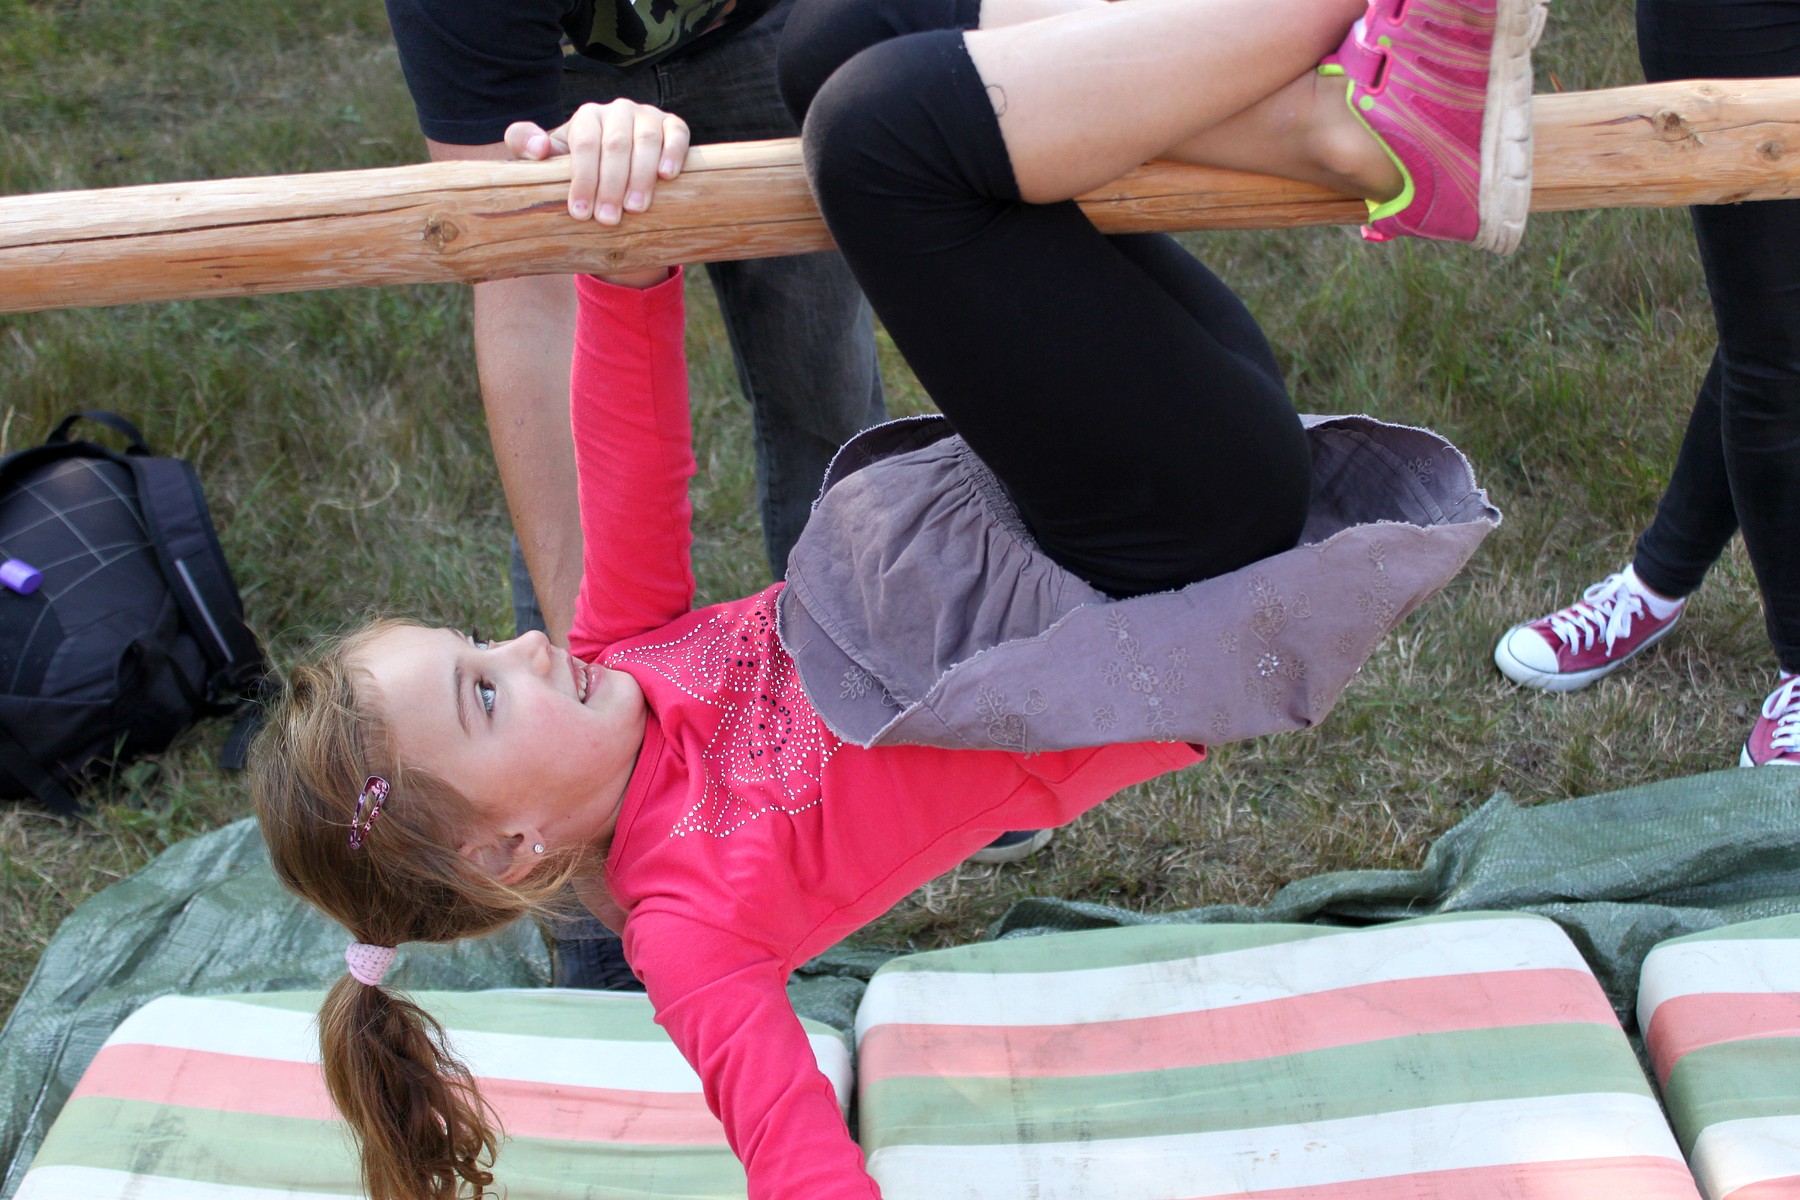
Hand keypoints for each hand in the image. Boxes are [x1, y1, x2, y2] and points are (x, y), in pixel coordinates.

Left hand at [505, 100, 690, 225]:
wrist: (617, 174)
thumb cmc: (580, 171)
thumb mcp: (547, 160)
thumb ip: (525, 145)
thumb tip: (539, 147)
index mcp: (587, 117)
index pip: (585, 145)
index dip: (583, 178)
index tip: (580, 212)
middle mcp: (617, 111)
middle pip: (615, 145)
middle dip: (610, 184)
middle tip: (607, 219)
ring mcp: (647, 116)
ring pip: (645, 141)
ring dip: (641, 176)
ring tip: (635, 208)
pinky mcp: (672, 126)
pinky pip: (676, 134)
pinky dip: (673, 153)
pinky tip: (667, 177)